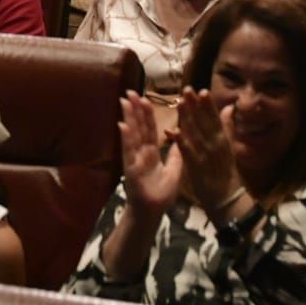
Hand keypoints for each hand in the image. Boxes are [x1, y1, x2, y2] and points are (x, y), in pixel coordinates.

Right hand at [116, 91, 182, 215]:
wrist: (152, 213)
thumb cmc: (161, 195)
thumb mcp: (174, 172)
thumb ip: (177, 155)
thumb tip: (182, 138)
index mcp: (152, 153)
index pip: (150, 129)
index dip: (147, 114)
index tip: (145, 97)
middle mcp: (141, 153)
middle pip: (139, 127)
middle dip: (135, 109)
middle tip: (130, 91)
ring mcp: (134, 159)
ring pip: (132, 134)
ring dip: (129, 117)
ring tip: (125, 101)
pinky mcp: (131, 168)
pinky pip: (129, 151)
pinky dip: (126, 138)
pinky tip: (123, 124)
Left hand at [174, 87, 238, 212]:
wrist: (225, 197)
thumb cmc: (225, 171)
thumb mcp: (229, 147)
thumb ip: (227, 126)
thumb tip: (229, 107)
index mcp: (223, 139)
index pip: (215, 119)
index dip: (208, 105)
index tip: (201, 90)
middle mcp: (215, 144)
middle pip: (204, 122)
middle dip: (195, 106)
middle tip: (187, 90)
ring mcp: (205, 155)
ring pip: (195, 133)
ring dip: (187, 118)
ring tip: (179, 103)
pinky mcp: (196, 166)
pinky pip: (186, 151)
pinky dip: (180, 141)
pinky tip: (172, 131)